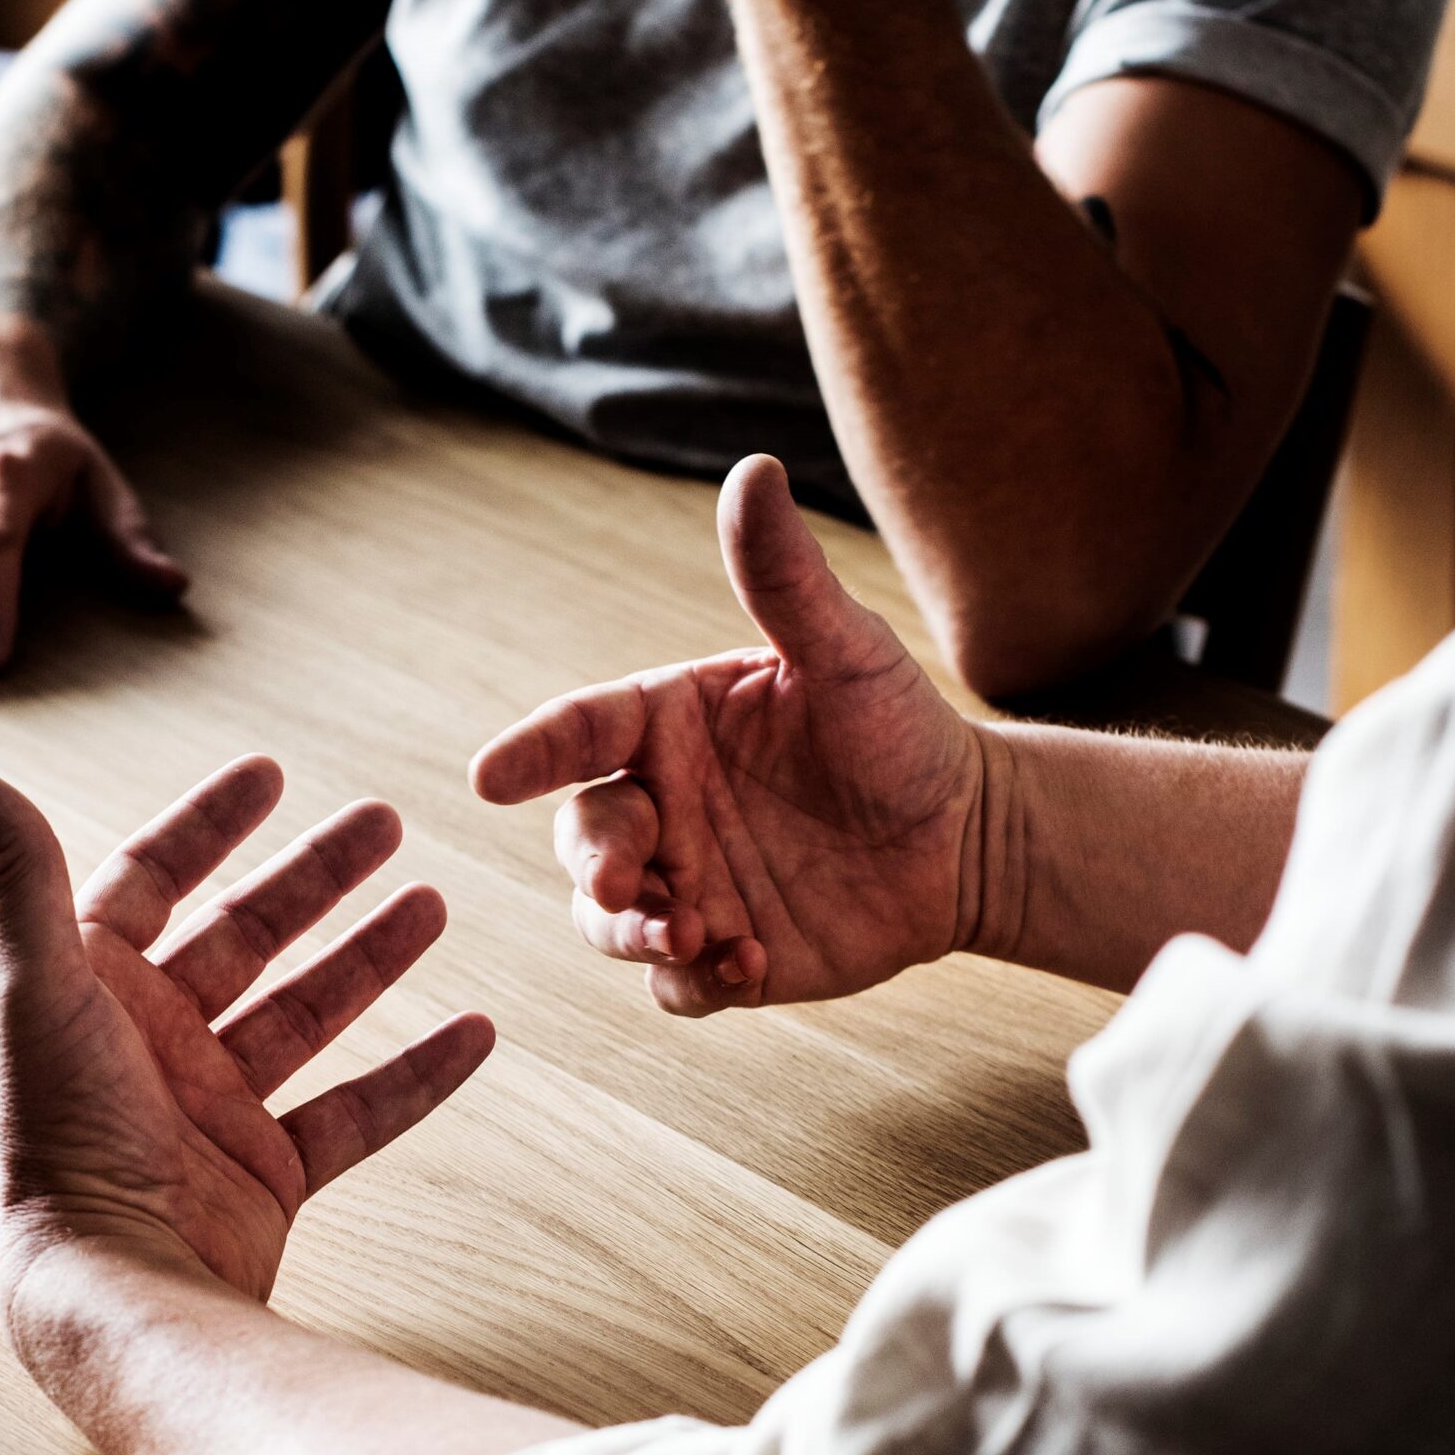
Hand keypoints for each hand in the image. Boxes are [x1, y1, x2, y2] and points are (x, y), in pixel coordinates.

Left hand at [0, 753, 489, 1321]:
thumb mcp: (38, 984)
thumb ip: (11, 869)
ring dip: (371, 958)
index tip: (270, 773)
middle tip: (385, 821)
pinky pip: (358, 1113)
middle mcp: (153, 1045)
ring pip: (308, 1014)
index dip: (207, 825)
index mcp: (92, 991)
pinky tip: (476, 1033)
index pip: (151, 881)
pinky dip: (418, 1075)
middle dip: (316, 876)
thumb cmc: (64, 1136)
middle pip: (247, 936)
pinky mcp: (268, 1175)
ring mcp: (214, 1111)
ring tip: (432, 904)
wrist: (116, 1282)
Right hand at [472, 456, 991, 1015]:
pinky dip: (693, 982)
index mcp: (669, 724)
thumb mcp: (847, 651)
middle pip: (582, 836)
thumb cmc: (901, 730)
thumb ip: (786, 577)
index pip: (579, 730)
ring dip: (631, 932)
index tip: (488, 776)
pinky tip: (749, 962)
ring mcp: (688, 885)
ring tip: (691, 936)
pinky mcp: (724, 956)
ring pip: (608, 920)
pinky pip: (675, 985)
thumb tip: (754, 469)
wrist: (966, 837)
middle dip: (592, 863)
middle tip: (626, 887)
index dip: (530, 750)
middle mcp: (663, 806)